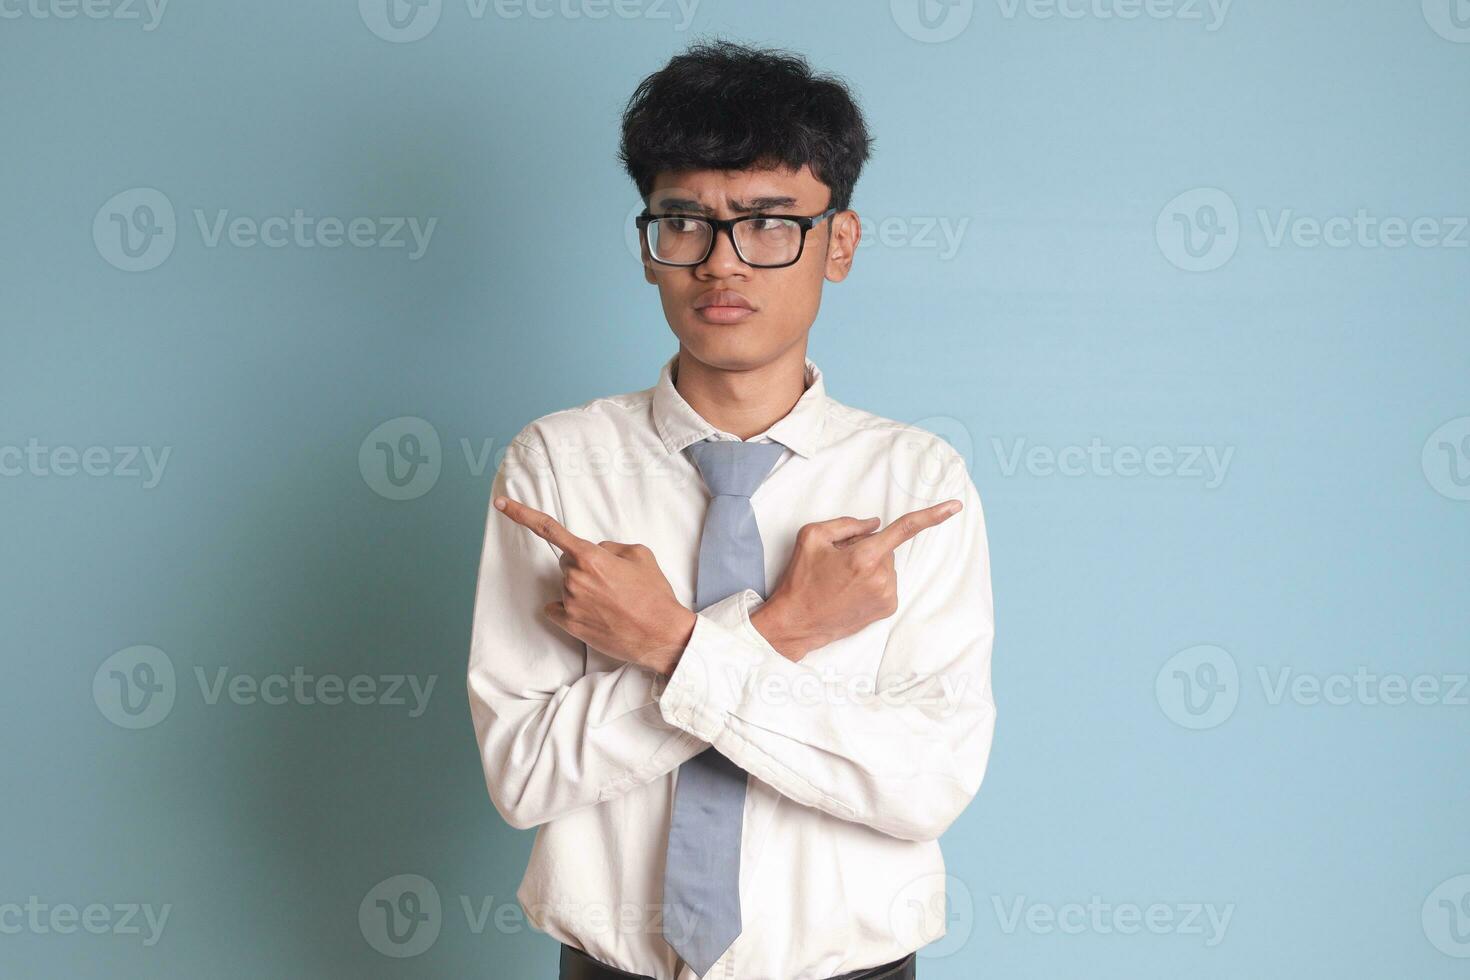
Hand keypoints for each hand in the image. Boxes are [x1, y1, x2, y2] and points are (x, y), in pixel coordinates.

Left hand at [494, 495, 696, 674]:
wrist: (660, 634)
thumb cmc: (653, 594)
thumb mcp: (639, 555)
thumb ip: (610, 546)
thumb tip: (595, 552)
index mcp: (590, 557)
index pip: (548, 529)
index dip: (521, 514)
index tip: (500, 504)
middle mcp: (574, 578)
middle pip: (566, 563)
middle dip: (583, 567)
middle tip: (612, 582)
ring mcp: (570, 602)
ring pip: (566, 586)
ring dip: (583, 589)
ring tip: (612, 601)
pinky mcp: (569, 624)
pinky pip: (557, 609)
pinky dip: (570, 609)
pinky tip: (594, 614)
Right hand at [751, 499, 962, 660]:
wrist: (797, 622)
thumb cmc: (801, 579)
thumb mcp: (812, 537)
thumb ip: (847, 523)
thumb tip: (874, 523)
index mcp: (864, 557)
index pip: (905, 529)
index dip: (933, 515)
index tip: (955, 506)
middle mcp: (881, 577)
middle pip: (885, 548)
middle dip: (867, 549)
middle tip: (839, 563)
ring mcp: (887, 595)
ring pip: (886, 566)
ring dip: (869, 566)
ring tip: (842, 581)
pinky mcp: (887, 608)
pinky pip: (887, 582)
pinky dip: (873, 581)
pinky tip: (851, 591)